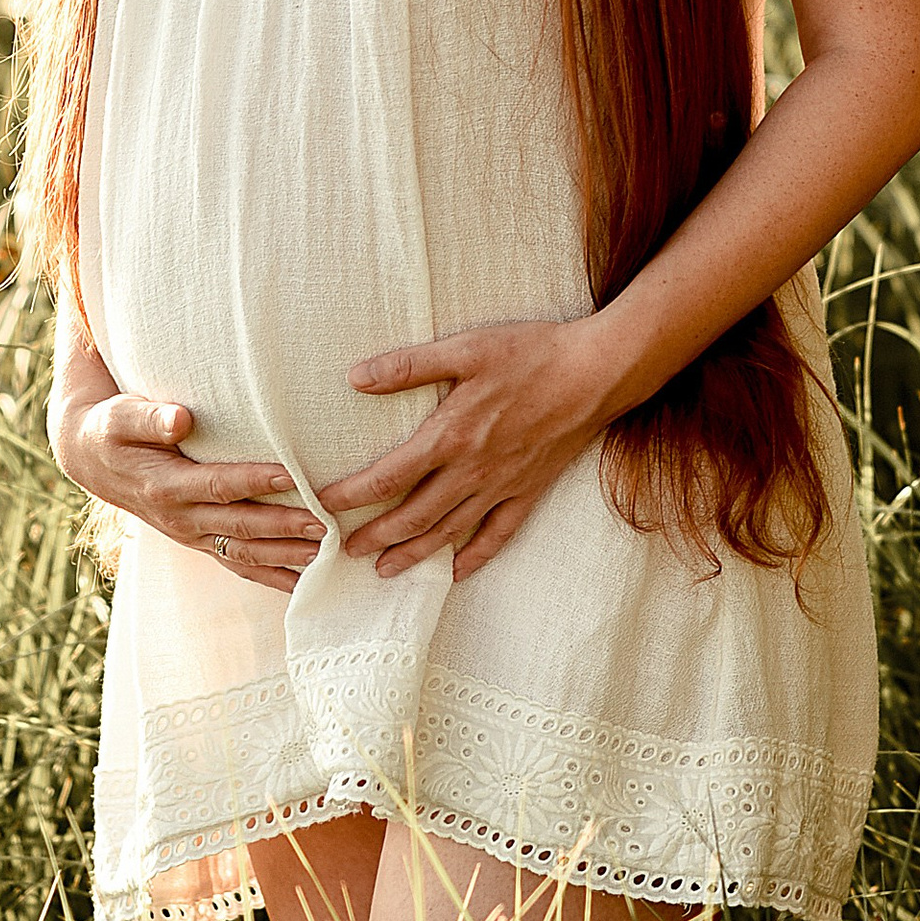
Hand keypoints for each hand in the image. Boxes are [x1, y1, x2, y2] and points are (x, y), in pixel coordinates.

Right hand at [53, 384, 325, 594]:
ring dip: (284, 556)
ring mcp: (190, 535)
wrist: (94, 461)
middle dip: (282, 526)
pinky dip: (271, 576)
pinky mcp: (199, 541)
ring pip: (242, 553)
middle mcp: (180, 518)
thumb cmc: (113, 430)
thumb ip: (149, 417)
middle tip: (325, 523)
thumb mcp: (120, 417)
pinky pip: (237, 565)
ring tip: (325, 552)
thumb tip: (180, 418)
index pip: (216, 486)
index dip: (252, 482)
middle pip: (238, 526)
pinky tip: (304, 583)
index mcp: (164, 486)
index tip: (289, 475)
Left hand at [315, 317, 617, 581]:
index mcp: (450, 436)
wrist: (596, 373)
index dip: (352, 494)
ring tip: (385, 570)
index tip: (324, 506)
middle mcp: (472, 471)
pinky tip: (457, 572)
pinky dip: (475, 557)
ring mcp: (503, 486)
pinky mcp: (530, 491)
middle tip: (345, 552)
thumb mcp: (465, 349)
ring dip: (415, 554)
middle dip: (376, 536)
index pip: (388, 476)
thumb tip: (355, 378)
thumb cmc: (531, 354)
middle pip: (414, 515)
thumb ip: (408, 366)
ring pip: (450, 532)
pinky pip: (499, 534)